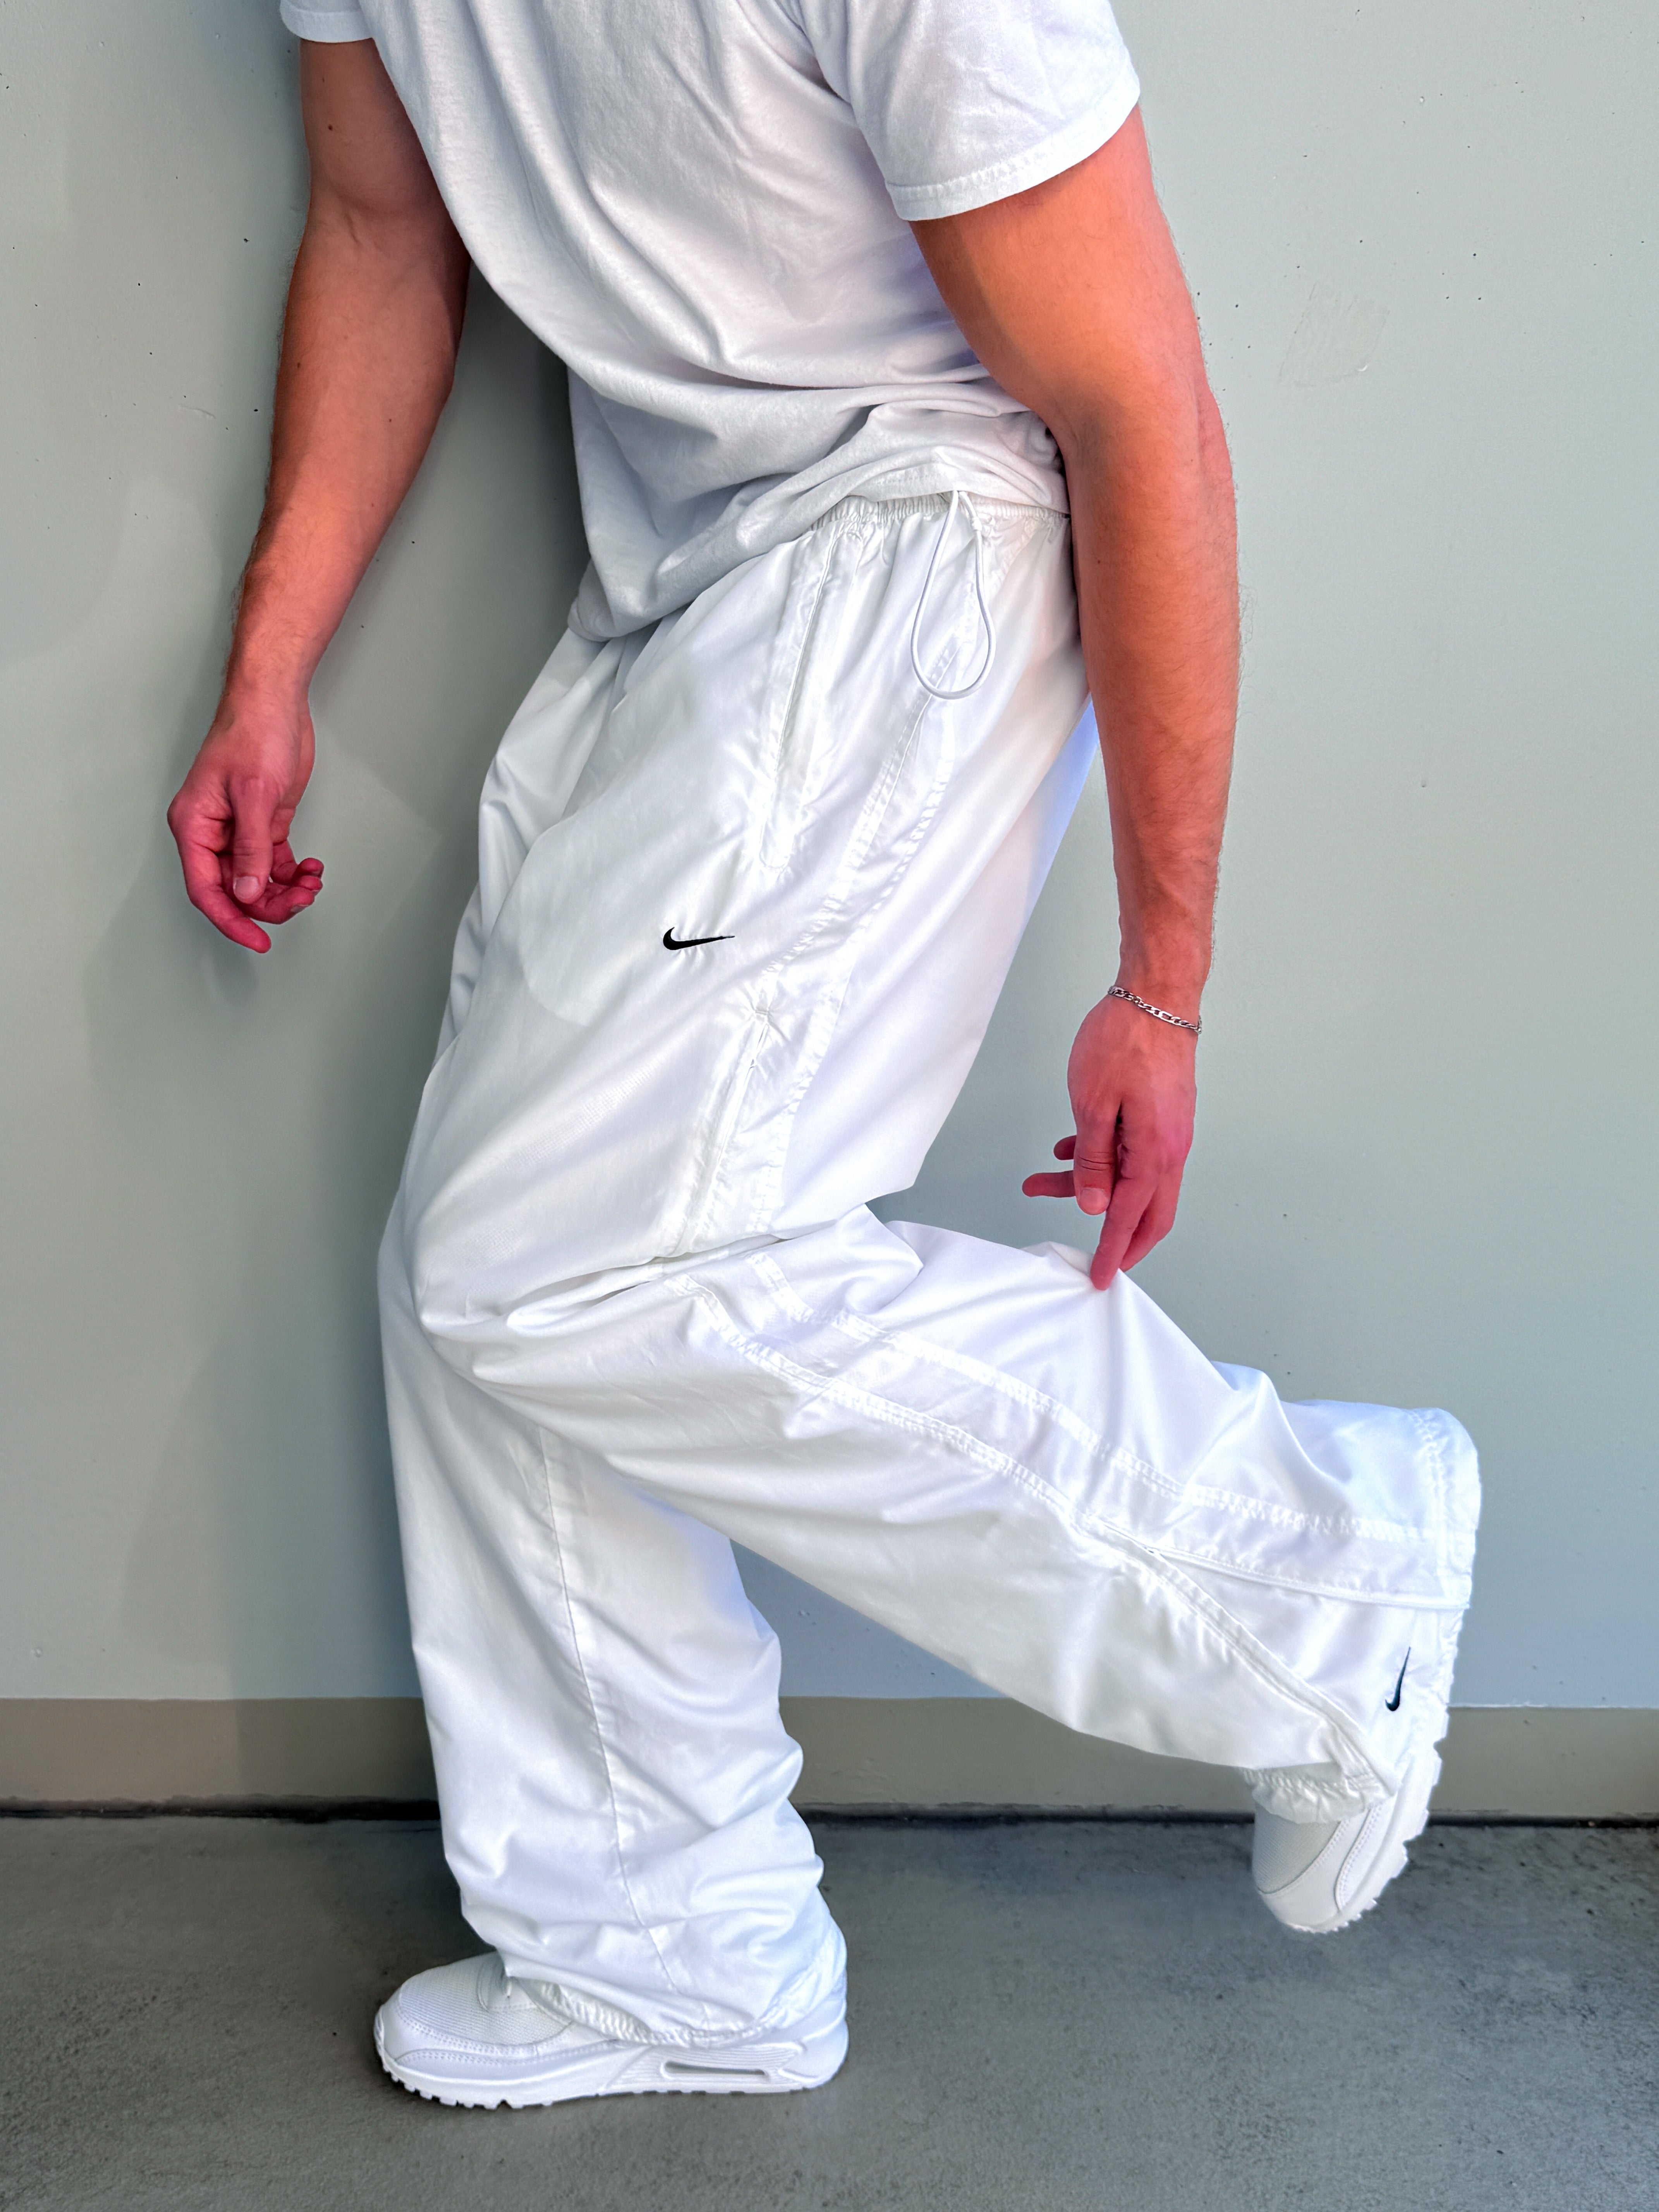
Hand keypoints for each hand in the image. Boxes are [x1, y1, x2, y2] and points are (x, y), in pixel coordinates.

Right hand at [166, 688, 322, 952]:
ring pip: (255, 880)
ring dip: (284, 891)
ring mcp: (237, 830)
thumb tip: (245, 891)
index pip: (206, 889)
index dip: (231, 920)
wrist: (275, 701)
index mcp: (195, 826)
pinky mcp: (263, 824)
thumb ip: (250, 847)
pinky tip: (311, 870)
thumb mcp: (255, 794)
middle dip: (267, 904)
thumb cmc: (253, 733)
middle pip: (233, 890)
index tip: (257, 941)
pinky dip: (291, 874)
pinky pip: (272, 863)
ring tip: (311, 883)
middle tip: (301, 902)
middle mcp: (212, 833)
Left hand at [1022, 989, 1196, 1286]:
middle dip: (1117, 1237)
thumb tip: (1096, 1205)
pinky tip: (1066, 1151)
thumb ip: (1094, 1160)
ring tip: (1038, 1181)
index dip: (1114, 1250)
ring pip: (1131, 1178)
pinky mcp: (1161, 1115)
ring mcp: (1168, 1131)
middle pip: (1148, 1211)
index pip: (1131, 1217)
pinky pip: (1132, 1152)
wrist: (1156, 995)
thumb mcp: (1093, 1105)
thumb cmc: (1125, 1041)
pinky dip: (1100, 1158)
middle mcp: (1170, 1148)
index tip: (1100, 1277)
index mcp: (1156, 1152)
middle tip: (1093, 1257)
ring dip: (1088, 1186)